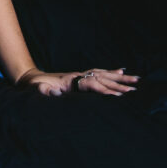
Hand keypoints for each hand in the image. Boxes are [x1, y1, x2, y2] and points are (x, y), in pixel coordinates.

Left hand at [15, 67, 138, 95]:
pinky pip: (98, 72)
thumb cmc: (34, 87)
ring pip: (103, 74)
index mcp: (71, 81)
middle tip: (135, 89)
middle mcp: (78, 76)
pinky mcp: (80, 76)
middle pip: (102, 78)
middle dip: (118, 84)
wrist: (30, 79)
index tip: (119, 96)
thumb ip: (44, 92)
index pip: (92, 85)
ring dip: (120, 78)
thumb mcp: (36, 90)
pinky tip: (121, 71)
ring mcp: (80, 75)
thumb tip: (54, 93)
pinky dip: (111, 72)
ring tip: (137, 79)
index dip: (105, 90)